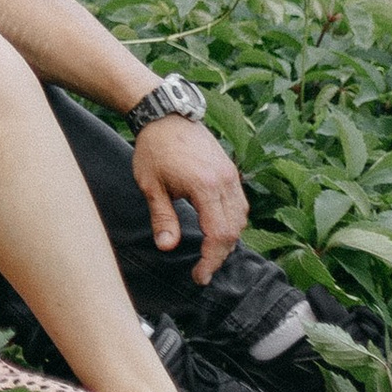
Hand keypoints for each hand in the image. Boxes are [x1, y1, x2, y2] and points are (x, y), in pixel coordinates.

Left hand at [133, 116, 247, 284]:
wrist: (165, 116)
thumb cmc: (153, 149)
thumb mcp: (151, 186)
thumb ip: (162, 218)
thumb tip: (167, 247)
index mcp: (205, 186)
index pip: (218, 235)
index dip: (211, 260)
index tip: (199, 276)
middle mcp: (224, 181)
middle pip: (233, 230)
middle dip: (219, 255)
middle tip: (202, 271)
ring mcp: (230, 174)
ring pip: (241, 218)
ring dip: (228, 239)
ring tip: (209, 254)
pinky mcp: (230, 170)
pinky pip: (240, 203)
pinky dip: (232, 222)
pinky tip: (217, 230)